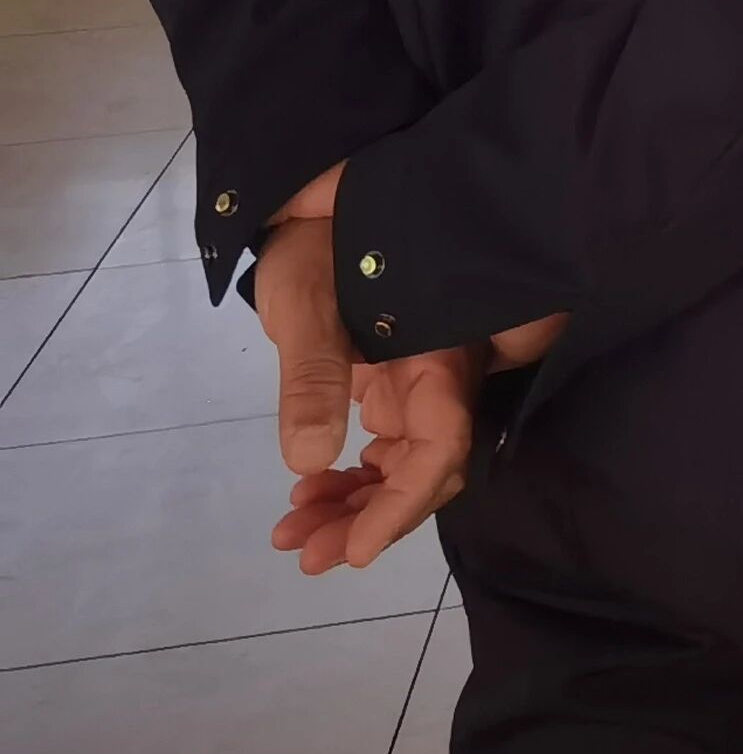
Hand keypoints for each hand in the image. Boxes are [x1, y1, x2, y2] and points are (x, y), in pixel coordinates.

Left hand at [252, 165, 525, 572]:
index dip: (402, 507)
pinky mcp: (392, 381)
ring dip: (355, 507)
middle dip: (370, 520)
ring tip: (293, 532)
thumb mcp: (306, 306)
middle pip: (423, 470)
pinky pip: (385, 447)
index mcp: (434, 358)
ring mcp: (416, 382)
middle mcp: (437, 378)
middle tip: (305, 552)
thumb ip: (314, 378)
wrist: (315, 201)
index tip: (354, 552)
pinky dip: (349, 478)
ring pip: (403, 466)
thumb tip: (311, 461)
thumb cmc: (315, 245)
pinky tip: (309, 491)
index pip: (439, 450)